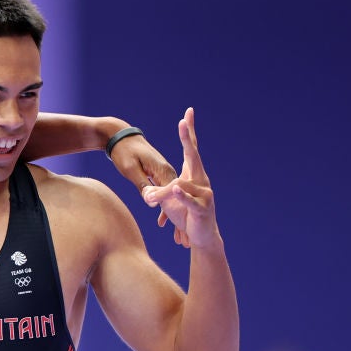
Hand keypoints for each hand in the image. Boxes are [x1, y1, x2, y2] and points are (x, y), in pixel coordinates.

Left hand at [108, 132, 182, 240]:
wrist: (121, 138)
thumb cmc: (123, 152)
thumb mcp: (130, 170)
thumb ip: (141, 184)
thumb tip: (150, 200)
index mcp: (164, 171)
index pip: (173, 195)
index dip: (174, 215)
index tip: (179, 234)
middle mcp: (169, 173)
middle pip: (177, 201)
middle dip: (180, 222)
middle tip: (183, 242)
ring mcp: (166, 174)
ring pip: (172, 200)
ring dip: (174, 219)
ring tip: (179, 239)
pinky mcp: (160, 174)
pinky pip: (166, 194)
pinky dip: (165, 209)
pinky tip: (163, 222)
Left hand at [141, 108, 218, 248]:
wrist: (204, 238)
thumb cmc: (186, 217)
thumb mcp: (167, 202)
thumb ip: (156, 191)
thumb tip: (145, 189)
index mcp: (192, 174)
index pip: (190, 148)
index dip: (189, 131)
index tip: (189, 112)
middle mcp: (201, 180)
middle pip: (192, 156)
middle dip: (187, 138)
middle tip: (182, 122)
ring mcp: (204, 193)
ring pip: (180, 184)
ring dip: (163, 191)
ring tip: (149, 197)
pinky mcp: (203, 208)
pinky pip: (189, 199)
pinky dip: (181, 195)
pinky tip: (177, 189)